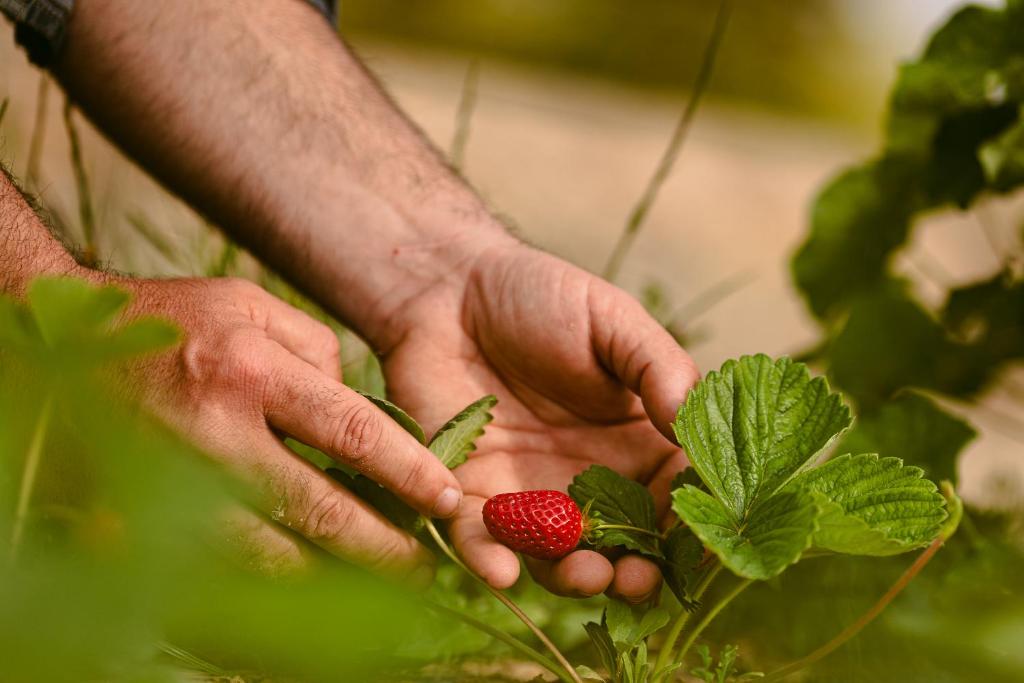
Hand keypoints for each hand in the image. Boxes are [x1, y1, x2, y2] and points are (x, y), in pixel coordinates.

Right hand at [103, 275, 461, 579]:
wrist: (67, 341)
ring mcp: (174, 484)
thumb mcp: (252, 307)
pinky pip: (221, 567)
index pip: (351, 433)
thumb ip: (317, 352)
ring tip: (379, 586)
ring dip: (331, 579)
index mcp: (249, 371)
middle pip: (317, 510)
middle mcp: (214, 433)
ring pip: (269, 556)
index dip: (407, 473)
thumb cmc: (175, 320)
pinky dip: (270, 586)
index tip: (448, 500)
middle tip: (426, 565)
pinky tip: (309, 584)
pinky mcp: (142, 518)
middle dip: (381, 547)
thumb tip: (362, 412)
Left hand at [381, 242, 698, 601]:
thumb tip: (692, 428)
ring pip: (558, 556)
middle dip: (636, 571)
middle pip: (623, 543)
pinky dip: (490, 561)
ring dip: (575, 577)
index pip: (675, 494)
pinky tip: (503, 570)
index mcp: (635, 441)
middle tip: (639, 581)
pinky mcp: (469, 495)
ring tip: (586, 575)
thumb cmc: (539, 296)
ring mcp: (530, 494)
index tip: (699, 543)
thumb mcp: (613, 321)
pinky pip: (481, 540)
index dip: (689, 523)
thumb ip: (660, 369)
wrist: (448, 289)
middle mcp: (588, 479)